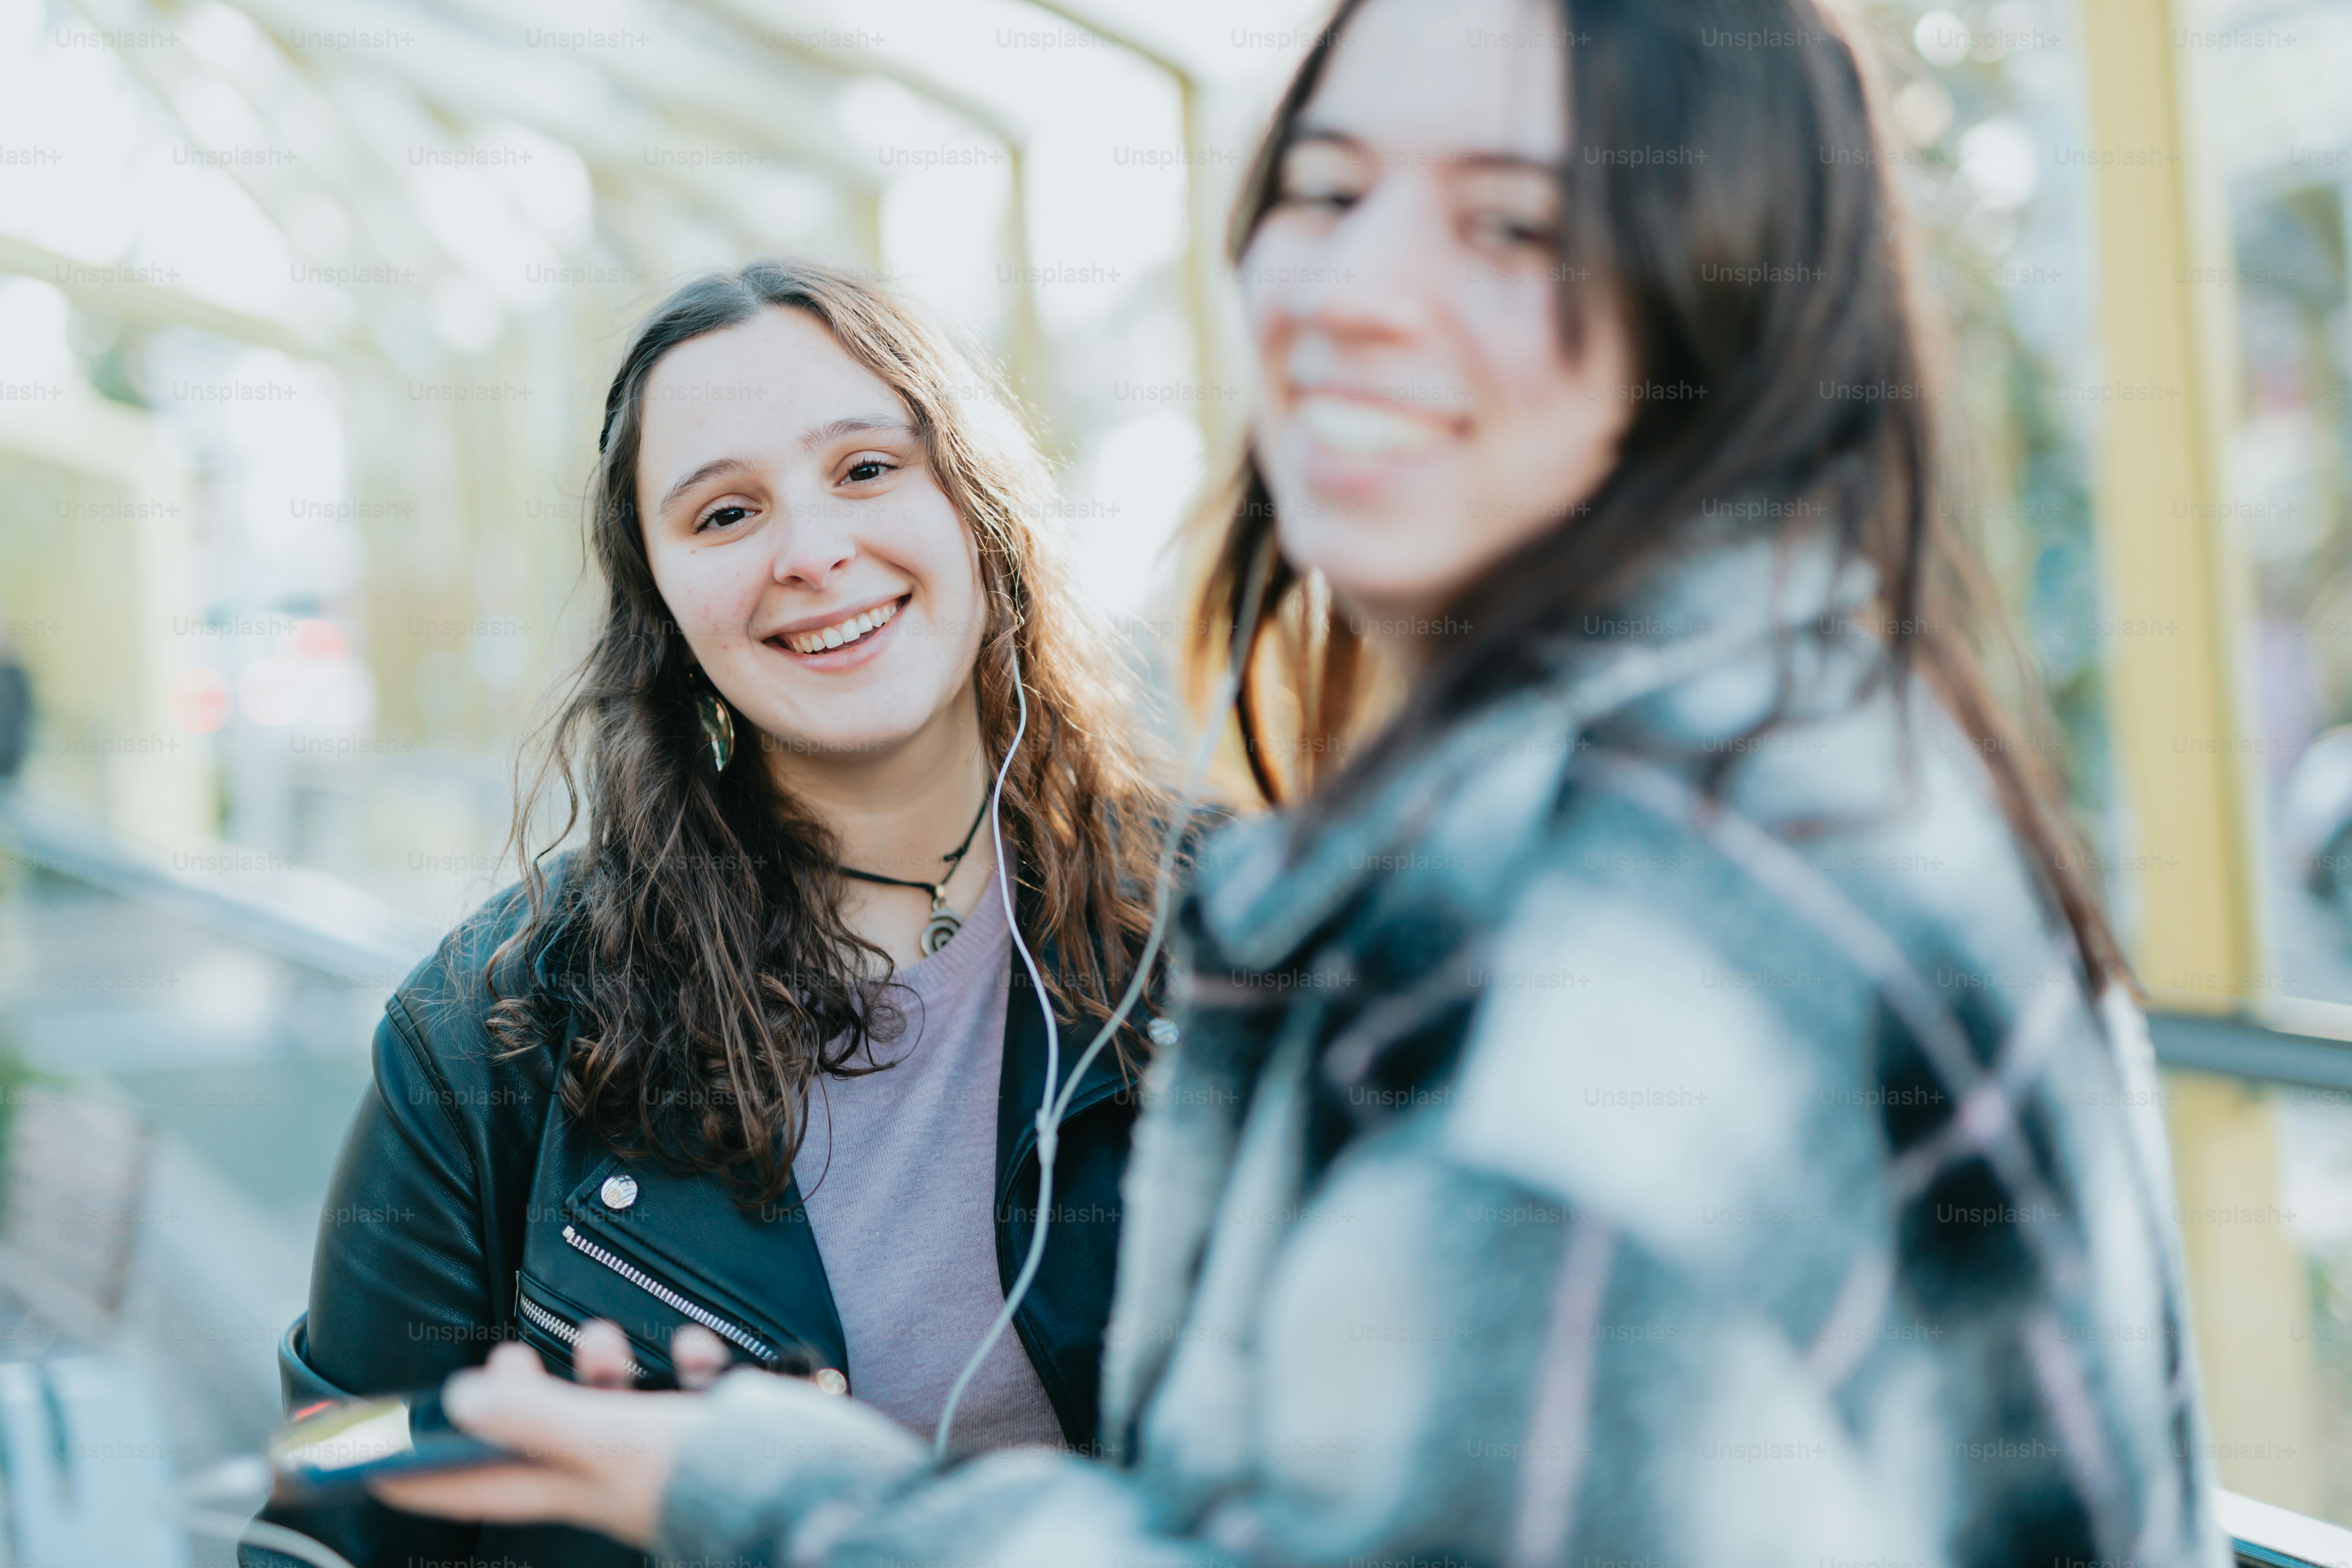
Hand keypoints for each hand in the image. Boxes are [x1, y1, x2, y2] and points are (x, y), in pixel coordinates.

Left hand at [367, 1321, 730, 1546]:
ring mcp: (661, 1449)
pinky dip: (681, 1359)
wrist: (810, 1486)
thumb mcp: (609, 1440)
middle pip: (543, 1436)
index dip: (421, 1478)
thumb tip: (459, 1401)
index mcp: (575, 1489)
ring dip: (602, 1363)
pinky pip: (683, 1384)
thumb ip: (538, 1417)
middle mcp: (610, 1472)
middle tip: (509, 1358)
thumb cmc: (702, 1475)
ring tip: (605, 1342)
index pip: (478, 1486)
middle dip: (523, 1393)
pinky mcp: (710, 1424)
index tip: (368, 1466)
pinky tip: (693, 1352)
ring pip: (609, 1403)